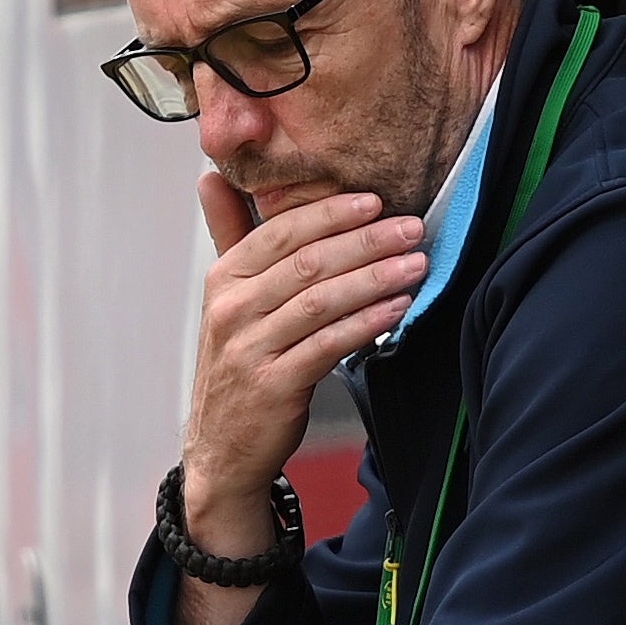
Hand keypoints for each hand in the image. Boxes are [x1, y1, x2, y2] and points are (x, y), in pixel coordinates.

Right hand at [179, 172, 422, 543]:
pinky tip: (396, 309)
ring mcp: (250, 349)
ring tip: (415, 265)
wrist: (222, 448)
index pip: (280, 233)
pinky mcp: (274, 384)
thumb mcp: (226, 300)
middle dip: (365, 242)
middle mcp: (232, 310)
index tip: (376, 200)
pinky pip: (328, 345)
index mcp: (223, 279)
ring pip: (321, 301)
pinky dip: (366, 324)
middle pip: (307, 263)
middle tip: (410, 228)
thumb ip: (228, 237)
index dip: (330, 213)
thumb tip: (210, 176)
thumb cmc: (238, 365)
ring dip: (375, 279)